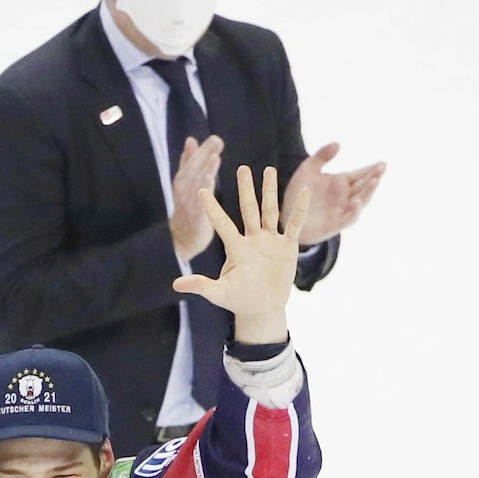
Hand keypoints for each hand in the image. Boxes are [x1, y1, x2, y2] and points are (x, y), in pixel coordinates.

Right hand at [169, 135, 224, 261]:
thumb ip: (189, 161)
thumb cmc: (187, 207)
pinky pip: (199, 202)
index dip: (203, 150)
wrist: (181, 238)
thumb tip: (191, 139)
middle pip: (194, 169)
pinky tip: (210, 180)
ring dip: (205, 170)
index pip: (193, 162)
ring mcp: (187, 203)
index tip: (215, 138)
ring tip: (214, 156)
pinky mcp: (194, 217)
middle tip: (217, 141)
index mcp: (183, 180)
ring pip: (196, 184)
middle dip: (205, 155)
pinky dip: (203, 190)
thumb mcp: (186, 182)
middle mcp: (183, 189)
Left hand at [171, 166, 309, 344]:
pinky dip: (299, 209)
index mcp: (234, 247)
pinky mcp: (287, 246)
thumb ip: (200, 285)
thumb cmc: (238, 300)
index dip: (212, 208)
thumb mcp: (218, 293)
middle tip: (242, 168)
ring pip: (270, 210)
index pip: (221, 223)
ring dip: (269, 191)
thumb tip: (175, 284)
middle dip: (245, 189)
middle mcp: (251, 239)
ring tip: (269, 169)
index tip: (202, 189)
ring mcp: (269, 241)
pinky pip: (294, 224)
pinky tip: (304, 191)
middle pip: (248, 208)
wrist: (262, 309)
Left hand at [286, 142, 383, 244]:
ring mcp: (342, 210)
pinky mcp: (335, 224)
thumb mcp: (307, 170)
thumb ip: (321, 156)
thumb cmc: (299, 192)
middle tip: (381, 168)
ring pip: (361, 201)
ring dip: (369, 192)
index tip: (382, 163)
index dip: (372, 169)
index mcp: (342, 182)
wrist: (287, 216)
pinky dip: (354, 212)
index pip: (361, 174)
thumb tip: (337, 143)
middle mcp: (345, 196)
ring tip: (374, 181)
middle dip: (374, 177)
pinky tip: (356, 203)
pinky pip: (348, 219)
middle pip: (364, 186)